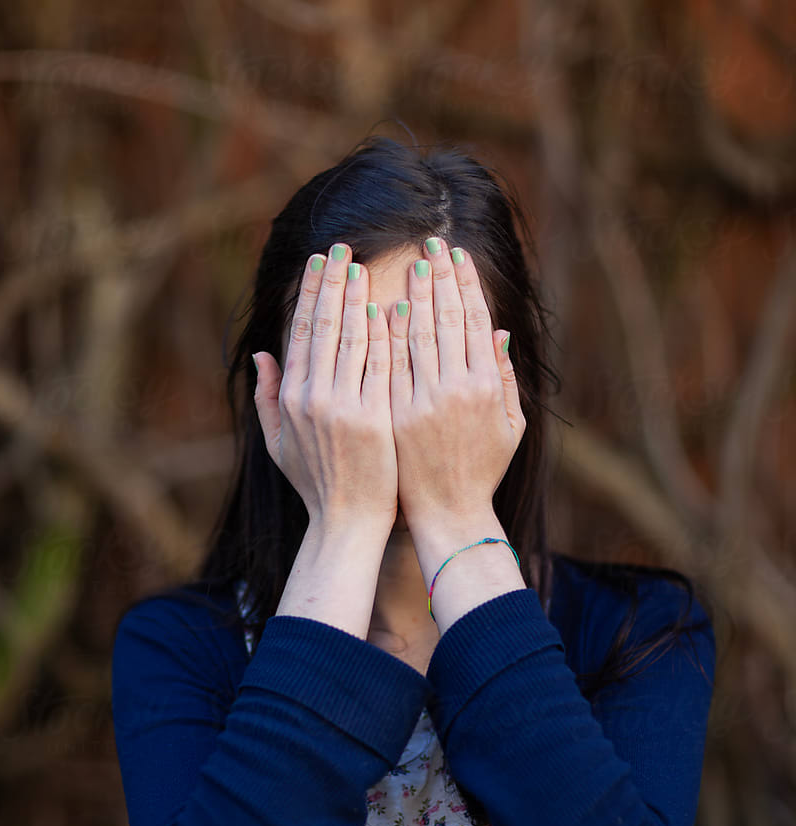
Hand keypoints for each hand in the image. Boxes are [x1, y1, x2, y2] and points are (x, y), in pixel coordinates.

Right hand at [253, 244, 397, 532]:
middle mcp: (313, 398)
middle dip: (332, 282)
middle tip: (342, 246)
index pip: (302, 333)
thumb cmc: (317, 485)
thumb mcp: (279, 443)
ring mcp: (342, 407)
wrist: (347, 522)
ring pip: (351, 339)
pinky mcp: (372, 418)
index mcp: (291, 399)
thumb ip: (268, 397)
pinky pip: (378, 367)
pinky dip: (382, 335)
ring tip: (364, 264)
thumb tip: (262, 353)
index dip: (310, 294)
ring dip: (357, 298)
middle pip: (324, 326)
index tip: (319, 263)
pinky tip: (388, 305)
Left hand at [388, 236, 524, 530]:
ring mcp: (423, 402)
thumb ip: (505, 378)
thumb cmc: (482, 470)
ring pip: (417, 335)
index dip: (466, 285)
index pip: (475, 321)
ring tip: (408, 263)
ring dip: (414, 294)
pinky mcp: (396, 416)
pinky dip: (388, 334)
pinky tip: (385, 306)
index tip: (457, 256)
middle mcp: (457, 389)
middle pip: (447, 319)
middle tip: (431, 242)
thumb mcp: (510, 426)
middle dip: (439, 277)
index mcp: (487, 386)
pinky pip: (390, 366)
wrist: (449, 513)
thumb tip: (499, 332)